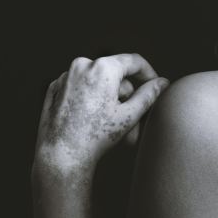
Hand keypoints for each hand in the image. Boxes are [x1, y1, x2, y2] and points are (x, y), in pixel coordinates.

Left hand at [34, 53, 170, 175]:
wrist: (61, 155)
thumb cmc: (96, 137)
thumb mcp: (129, 116)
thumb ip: (149, 95)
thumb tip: (162, 83)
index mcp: (103, 67)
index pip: (134, 61)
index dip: (148, 73)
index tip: (154, 86)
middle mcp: (82, 65)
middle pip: (115, 76)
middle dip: (125, 98)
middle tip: (132, 123)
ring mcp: (66, 76)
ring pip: (97, 83)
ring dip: (108, 101)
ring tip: (111, 128)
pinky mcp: (55, 89)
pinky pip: (79, 89)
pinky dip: (88, 101)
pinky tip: (89, 122)